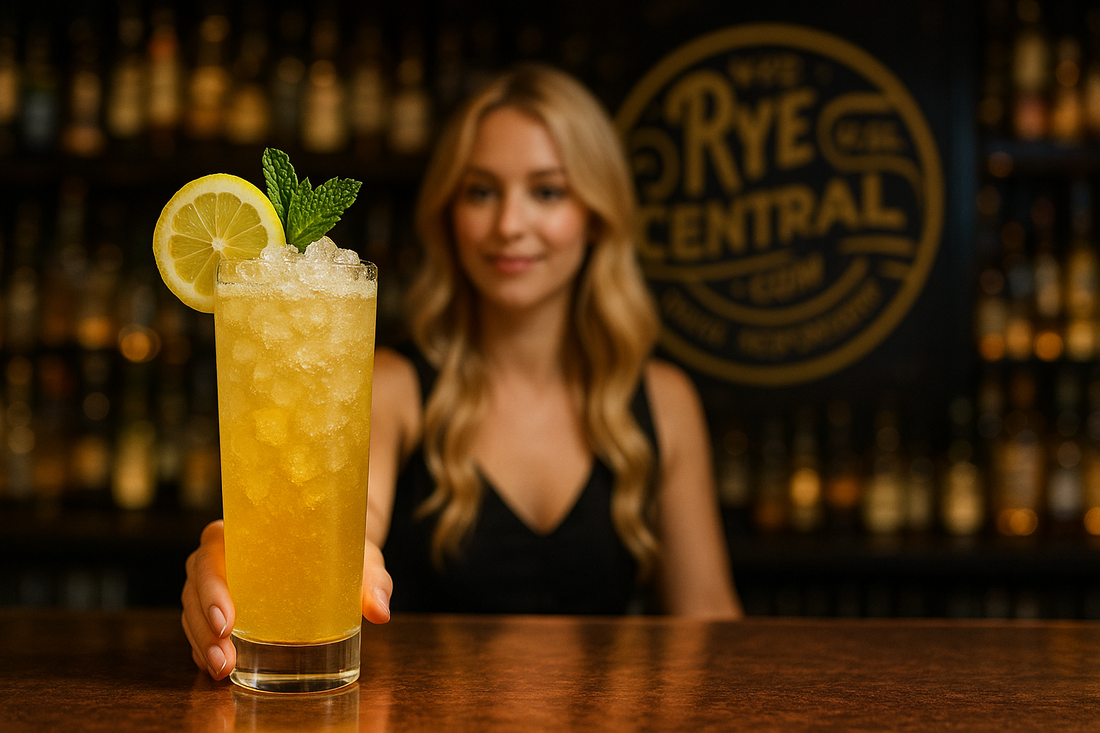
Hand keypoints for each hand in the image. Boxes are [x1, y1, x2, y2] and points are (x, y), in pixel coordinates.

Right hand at [181, 521, 393, 680]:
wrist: (342, 552)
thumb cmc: (344, 548)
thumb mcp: (361, 558)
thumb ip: (372, 579)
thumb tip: (380, 610)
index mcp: (250, 528)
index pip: (213, 546)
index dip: (211, 583)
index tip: (224, 618)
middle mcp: (227, 552)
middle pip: (196, 583)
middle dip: (203, 626)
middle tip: (224, 659)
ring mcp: (221, 580)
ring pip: (192, 608)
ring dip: (200, 642)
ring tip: (222, 670)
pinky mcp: (223, 604)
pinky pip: (200, 625)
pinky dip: (203, 648)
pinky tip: (217, 669)